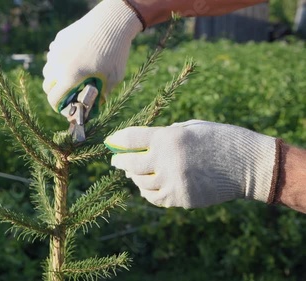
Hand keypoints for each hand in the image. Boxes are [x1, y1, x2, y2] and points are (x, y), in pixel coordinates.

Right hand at [42, 0, 142, 112]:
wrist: (112, 22)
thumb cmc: (115, 51)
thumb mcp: (114, 77)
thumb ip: (103, 93)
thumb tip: (98, 104)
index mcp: (70, 77)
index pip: (53, 99)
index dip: (57, 107)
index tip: (64, 109)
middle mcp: (58, 64)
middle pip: (46, 85)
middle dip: (55, 93)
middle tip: (66, 94)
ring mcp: (56, 50)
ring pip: (47, 70)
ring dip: (54, 77)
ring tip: (68, 77)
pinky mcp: (59, 39)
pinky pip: (53, 55)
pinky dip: (58, 61)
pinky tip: (72, 59)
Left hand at [104, 120, 280, 207]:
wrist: (250, 165)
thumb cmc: (222, 140)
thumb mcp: (192, 128)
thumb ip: (166, 134)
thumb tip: (142, 145)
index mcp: (169, 137)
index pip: (130, 138)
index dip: (117, 140)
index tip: (111, 142)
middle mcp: (166, 160)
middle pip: (130, 163)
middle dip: (120, 161)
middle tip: (116, 161)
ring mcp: (173, 182)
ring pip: (141, 183)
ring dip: (135, 177)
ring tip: (134, 173)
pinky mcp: (181, 198)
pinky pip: (155, 198)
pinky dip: (148, 192)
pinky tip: (147, 187)